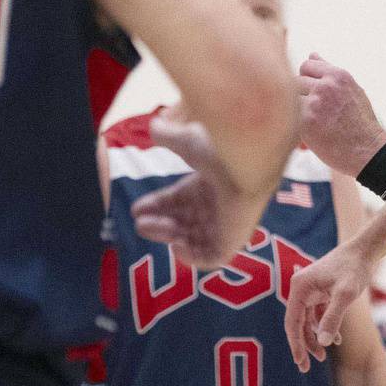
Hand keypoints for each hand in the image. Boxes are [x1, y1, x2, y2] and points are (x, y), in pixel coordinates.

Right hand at [129, 112, 258, 269]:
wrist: (248, 162)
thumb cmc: (221, 149)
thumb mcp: (188, 141)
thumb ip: (170, 136)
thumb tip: (155, 126)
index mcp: (210, 182)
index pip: (180, 200)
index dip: (158, 206)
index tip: (137, 209)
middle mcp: (219, 204)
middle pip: (184, 222)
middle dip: (158, 224)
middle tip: (141, 223)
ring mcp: (228, 223)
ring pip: (193, 240)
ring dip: (169, 237)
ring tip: (158, 227)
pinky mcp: (235, 239)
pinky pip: (213, 259)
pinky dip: (192, 258)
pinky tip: (176, 243)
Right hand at [284, 238, 374, 371]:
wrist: (365, 250)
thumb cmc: (354, 268)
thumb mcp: (345, 294)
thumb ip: (332, 318)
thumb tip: (322, 342)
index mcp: (299, 288)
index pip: (292, 322)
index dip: (295, 344)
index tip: (300, 362)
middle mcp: (301, 289)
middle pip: (297, 323)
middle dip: (303, 345)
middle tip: (307, 367)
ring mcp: (310, 291)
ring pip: (307, 321)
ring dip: (315, 338)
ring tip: (323, 355)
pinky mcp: (319, 292)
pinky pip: (317, 315)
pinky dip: (324, 327)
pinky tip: (336, 339)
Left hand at [298, 54, 385, 175]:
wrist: (368, 150)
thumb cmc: (359, 122)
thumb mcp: (350, 90)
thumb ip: (330, 72)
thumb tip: (312, 54)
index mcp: (339, 75)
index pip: (307, 65)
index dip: (307, 80)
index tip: (314, 95)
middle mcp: (326, 85)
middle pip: (295, 81)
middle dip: (300, 96)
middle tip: (312, 112)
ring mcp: (315, 103)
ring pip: (290, 99)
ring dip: (295, 110)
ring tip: (310, 123)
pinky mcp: (306, 122)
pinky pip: (289, 118)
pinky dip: (295, 127)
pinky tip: (309, 136)